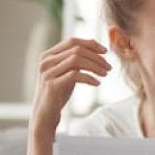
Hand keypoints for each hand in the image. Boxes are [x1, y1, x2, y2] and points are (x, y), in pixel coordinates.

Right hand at [27, 38, 110, 154]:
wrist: (45, 114)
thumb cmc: (58, 92)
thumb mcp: (66, 72)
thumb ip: (75, 60)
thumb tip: (95, 48)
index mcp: (49, 55)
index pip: (72, 41)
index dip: (91, 44)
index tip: (106, 51)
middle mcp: (46, 61)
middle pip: (77, 50)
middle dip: (96, 57)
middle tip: (108, 67)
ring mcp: (48, 72)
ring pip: (76, 60)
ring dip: (95, 66)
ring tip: (105, 74)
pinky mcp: (52, 85)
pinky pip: (75, 75)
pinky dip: (89, 78)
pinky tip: (97, 83)